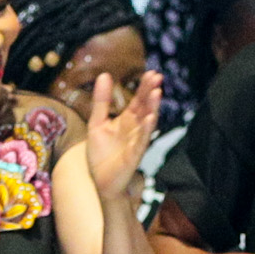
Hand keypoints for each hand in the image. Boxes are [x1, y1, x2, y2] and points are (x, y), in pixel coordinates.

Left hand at [81, 69, 162, 203]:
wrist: (100, 181)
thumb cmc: (101, 153)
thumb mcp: (97, 123)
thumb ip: (102, 101)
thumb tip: (105, 75)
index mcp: (127, 120)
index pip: (138, 100)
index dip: (144, 87)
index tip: (152, 73)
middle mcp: (135, 129)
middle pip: (145, 108)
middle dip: (150, 93)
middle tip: (157, 76)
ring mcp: (136, 142)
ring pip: (147, 123)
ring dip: (152, 108)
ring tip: (157, 93)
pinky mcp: (133, 156)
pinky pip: (141, 141)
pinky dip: (145, 130)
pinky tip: (149, 118)